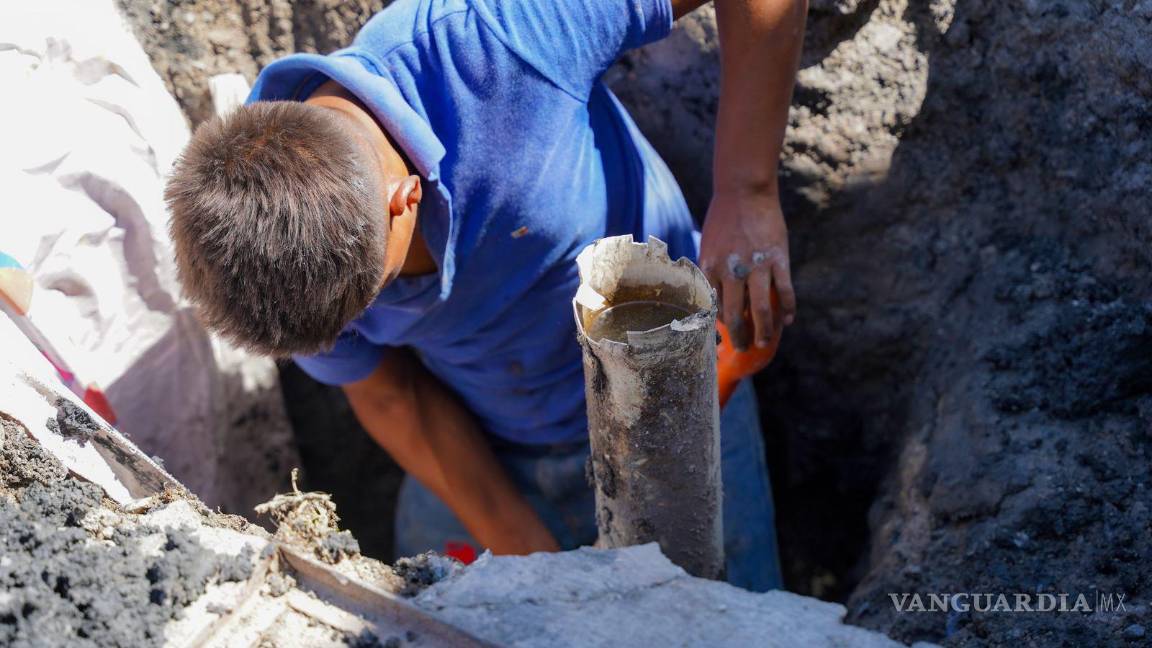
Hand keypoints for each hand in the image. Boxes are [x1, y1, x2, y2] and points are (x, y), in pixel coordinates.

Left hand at [699, 189, 795, 350]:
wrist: (744, 190)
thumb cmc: (724, 219)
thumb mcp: (709, 246)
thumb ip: (713, 272)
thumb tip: (717, 299)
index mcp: (710, 269)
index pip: (713, 308)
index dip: (720, 326)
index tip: (725, 336)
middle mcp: (730, 271)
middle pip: (734, 316)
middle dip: (739, 337)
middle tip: (743, 348)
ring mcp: (755, 266)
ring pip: (760, 310)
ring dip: (763, 331)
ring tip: (764, 341)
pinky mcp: (778, 259)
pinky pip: (785, 292)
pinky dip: (787, 309)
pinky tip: (788, 320)